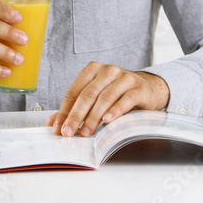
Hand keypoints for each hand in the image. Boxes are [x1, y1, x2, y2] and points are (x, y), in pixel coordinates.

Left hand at [46, 62, 169, 136]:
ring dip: (93, 117)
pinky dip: (115, 111)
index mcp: (93, 70)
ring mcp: (124, 78)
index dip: (64, 111)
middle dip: (76, 116)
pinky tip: (107, 121)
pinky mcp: (138, 88)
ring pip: (105, 98)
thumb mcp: (96, 97)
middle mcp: (108, 70)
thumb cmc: (118, 93)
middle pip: (88, 95)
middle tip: (68, 132)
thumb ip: (75, 107)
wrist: (148, 88)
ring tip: (85, 132)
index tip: (58, 128)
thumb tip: (53, 123)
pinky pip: (125, 100)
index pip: (74, 91)